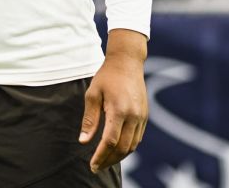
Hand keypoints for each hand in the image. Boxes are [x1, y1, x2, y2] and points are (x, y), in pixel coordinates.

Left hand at [80, 30, 149, 172]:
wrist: (127, 62)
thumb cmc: (107, 77)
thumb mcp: (93, 94)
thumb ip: (89, 119)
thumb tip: (84, 141)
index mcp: (119, 110)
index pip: (110, 141)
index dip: (100, 156)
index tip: (92, 165)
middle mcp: (133, 116)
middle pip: (122, 148)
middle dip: (109, 160)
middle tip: (96, 167)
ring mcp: (142, 117)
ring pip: (132, 146)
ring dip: (118, 157)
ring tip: (105, 161)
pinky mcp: (145, 116)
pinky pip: (137, 138)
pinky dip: (127, 148)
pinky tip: (116, 150)